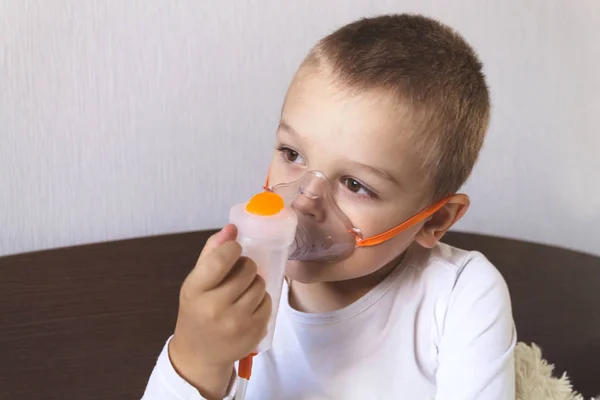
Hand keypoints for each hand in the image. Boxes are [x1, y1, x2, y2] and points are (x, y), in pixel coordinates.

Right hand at [169, 225, 270, 397]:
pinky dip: (262, 300)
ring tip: (243, 291)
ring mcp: (236, 323)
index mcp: (195, 290)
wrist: (199, 354)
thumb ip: (212, 253)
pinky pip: (269, 303)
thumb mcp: (195, 282)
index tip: (234, 249)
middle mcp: (215, 308)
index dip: (232, 248)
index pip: (220, 259)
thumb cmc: (197, 310)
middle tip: (239, 274)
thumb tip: (232, 228)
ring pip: (260, 285)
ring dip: (255, 283)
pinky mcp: (254, 333)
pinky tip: (248, 306)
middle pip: (247, 269)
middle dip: (246, 266)